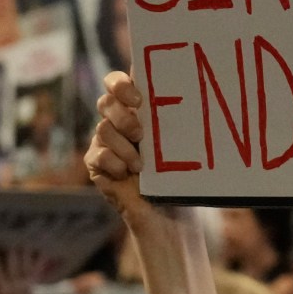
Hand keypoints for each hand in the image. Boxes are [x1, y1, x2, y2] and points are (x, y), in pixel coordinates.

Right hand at [85, 72, 192, 239]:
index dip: (121, 84)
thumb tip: (197, 97)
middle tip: (140, 135)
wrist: (167, 210)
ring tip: (140, 165)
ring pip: (103, 129)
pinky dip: (114, 164)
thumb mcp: (179, 144)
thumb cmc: (177, 174)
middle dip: (123, 116)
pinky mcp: (95, 163)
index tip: (139, 100)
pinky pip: (97, 155)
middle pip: (106, 102)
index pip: (118, 83)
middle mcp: (117, 121)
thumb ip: (175, 120)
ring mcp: (104, 141)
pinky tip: (127, 174)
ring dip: (124, 148)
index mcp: (136, 109)